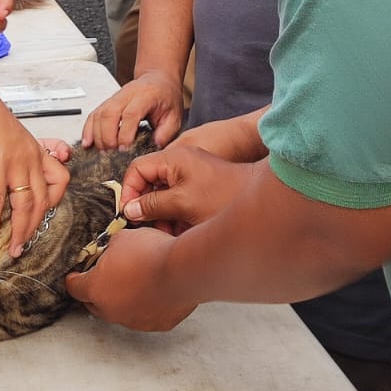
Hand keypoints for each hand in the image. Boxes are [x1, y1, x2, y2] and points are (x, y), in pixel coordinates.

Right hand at [0, 82, 70, 255]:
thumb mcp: (11, 138)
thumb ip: (15, 160)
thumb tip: (5, 183)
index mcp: (37, 151)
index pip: (60, 180)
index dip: (54, 200)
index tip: (39, 214)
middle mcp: (31, 158)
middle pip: (43, 200)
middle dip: (34, 227)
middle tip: (23, 245)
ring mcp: (15, 162)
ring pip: (25, 205)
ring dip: (19, 231)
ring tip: (12, 249)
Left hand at [64, 228, 195, 330]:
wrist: (183, 269)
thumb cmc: (152, 253)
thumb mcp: (121, 238)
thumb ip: (109, 248)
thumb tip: (111, 248)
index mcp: (96, 289)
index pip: (74, 287)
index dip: (74, 278)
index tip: (75, 275)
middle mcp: (111, 310)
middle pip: (94, 304)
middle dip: (95, 291)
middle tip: (103, 277)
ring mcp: (134, 321)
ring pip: (120, 312)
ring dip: (122, 299)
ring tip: (132, 282)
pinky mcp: (157, 324)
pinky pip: (145, 316)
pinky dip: (145, 306)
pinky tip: (152, 291)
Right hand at [82, 71, 185, 148]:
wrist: (158, 80)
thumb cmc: (166, 97)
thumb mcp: (175, 115)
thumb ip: (166, 132)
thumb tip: (154, 146)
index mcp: (146, 95)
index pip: (130, 114)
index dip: (125, 133)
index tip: (124, 149)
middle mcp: (127, 94)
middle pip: (110, 113)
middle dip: (108, 137)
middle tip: (111, 154)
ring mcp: (115, 97)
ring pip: (99, 114)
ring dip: (97, 135)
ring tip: (102, 152)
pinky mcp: (107, 102)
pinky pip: (93, 114)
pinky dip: (88, 129)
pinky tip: (88, 142)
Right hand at [118, 143, 254, 235]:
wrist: (262, 203)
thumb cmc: (223, 197)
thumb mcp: (182, 203)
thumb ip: (152, 205)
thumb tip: (129, 210)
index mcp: (173, 158)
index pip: (137, 169)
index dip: (129, 190)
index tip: (128, 212)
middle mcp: (180, 163)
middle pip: (149, 183)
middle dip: (147, 207)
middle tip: (149, 227)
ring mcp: (191, 175)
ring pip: (163, 195)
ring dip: (161, 215)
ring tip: (169, 232)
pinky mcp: (200, 188)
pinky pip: (178, 200)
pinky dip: (176, 215)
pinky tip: (182, 230)